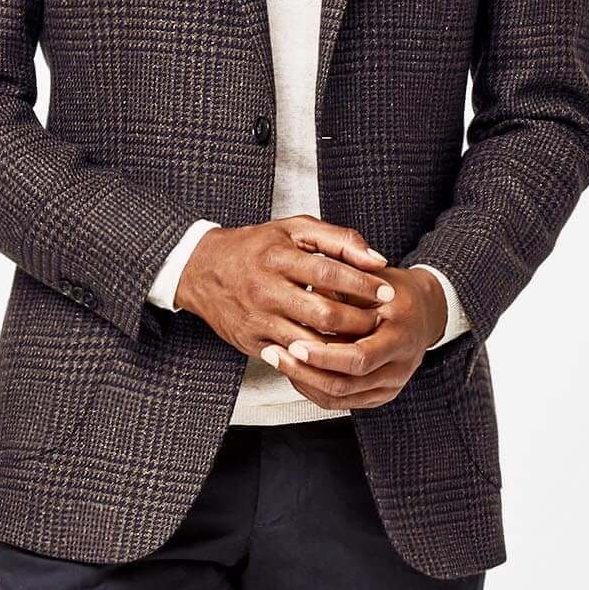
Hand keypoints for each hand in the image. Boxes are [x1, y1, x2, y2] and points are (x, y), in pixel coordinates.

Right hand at [177, 216, 395, 362]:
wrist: (202, 270)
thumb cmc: (254, 248)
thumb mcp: (294, 230)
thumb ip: (338, 240)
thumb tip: (376, 260)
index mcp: (277, 258)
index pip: (329, 272)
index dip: (362, 284)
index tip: (386, 292)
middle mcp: (265, 290)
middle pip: (322, 313)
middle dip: (358, 320)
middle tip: (379, 320)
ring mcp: (257, 320)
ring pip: (308, 342)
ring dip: (341, 345)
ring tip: (364, 339)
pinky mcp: (250, 342)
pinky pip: (290, 358)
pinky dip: (316, 359)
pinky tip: (336, 354)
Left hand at [257, 258, 447, 409]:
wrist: (424, 311)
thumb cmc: (392, 290)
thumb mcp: (371, 279)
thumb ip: (342, 286)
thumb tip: (306, 291)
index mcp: (400, 336)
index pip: (359, 358)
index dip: (323, 355)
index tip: (293, 343)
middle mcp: (400, 367)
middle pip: (345, 384)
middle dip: (304, 371)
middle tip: (273, 353)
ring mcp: (391, 385)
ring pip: (339, 398)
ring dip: (303, 381)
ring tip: (277, 360)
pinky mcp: (380, 395)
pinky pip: (340, 402)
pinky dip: (313, 388)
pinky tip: (293, 371)